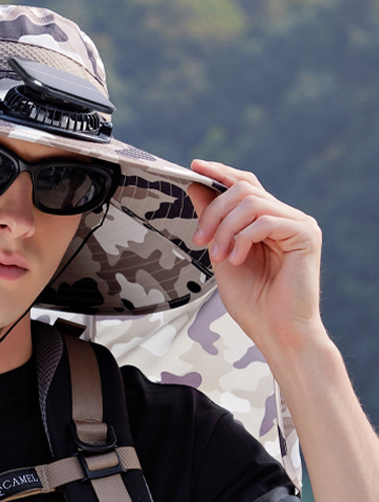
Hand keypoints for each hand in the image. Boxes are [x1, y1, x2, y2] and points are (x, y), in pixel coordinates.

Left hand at [187, 159, 323, 357]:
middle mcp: (286, 217)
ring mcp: (299, 224)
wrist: (276, 333)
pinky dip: (243, 239)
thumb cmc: (253, 303)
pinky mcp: (306, 234)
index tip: (195, 167)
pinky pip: (266, 220)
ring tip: (219, 256)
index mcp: (268, 222)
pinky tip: (237, 260)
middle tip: (199, 239)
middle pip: (244, 189)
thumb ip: (213, 222)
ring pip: (252, 202)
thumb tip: (197, 186)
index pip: (245, 185)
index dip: (220, 173)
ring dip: (225, 228)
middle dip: (214, 211)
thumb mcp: (222, 255)